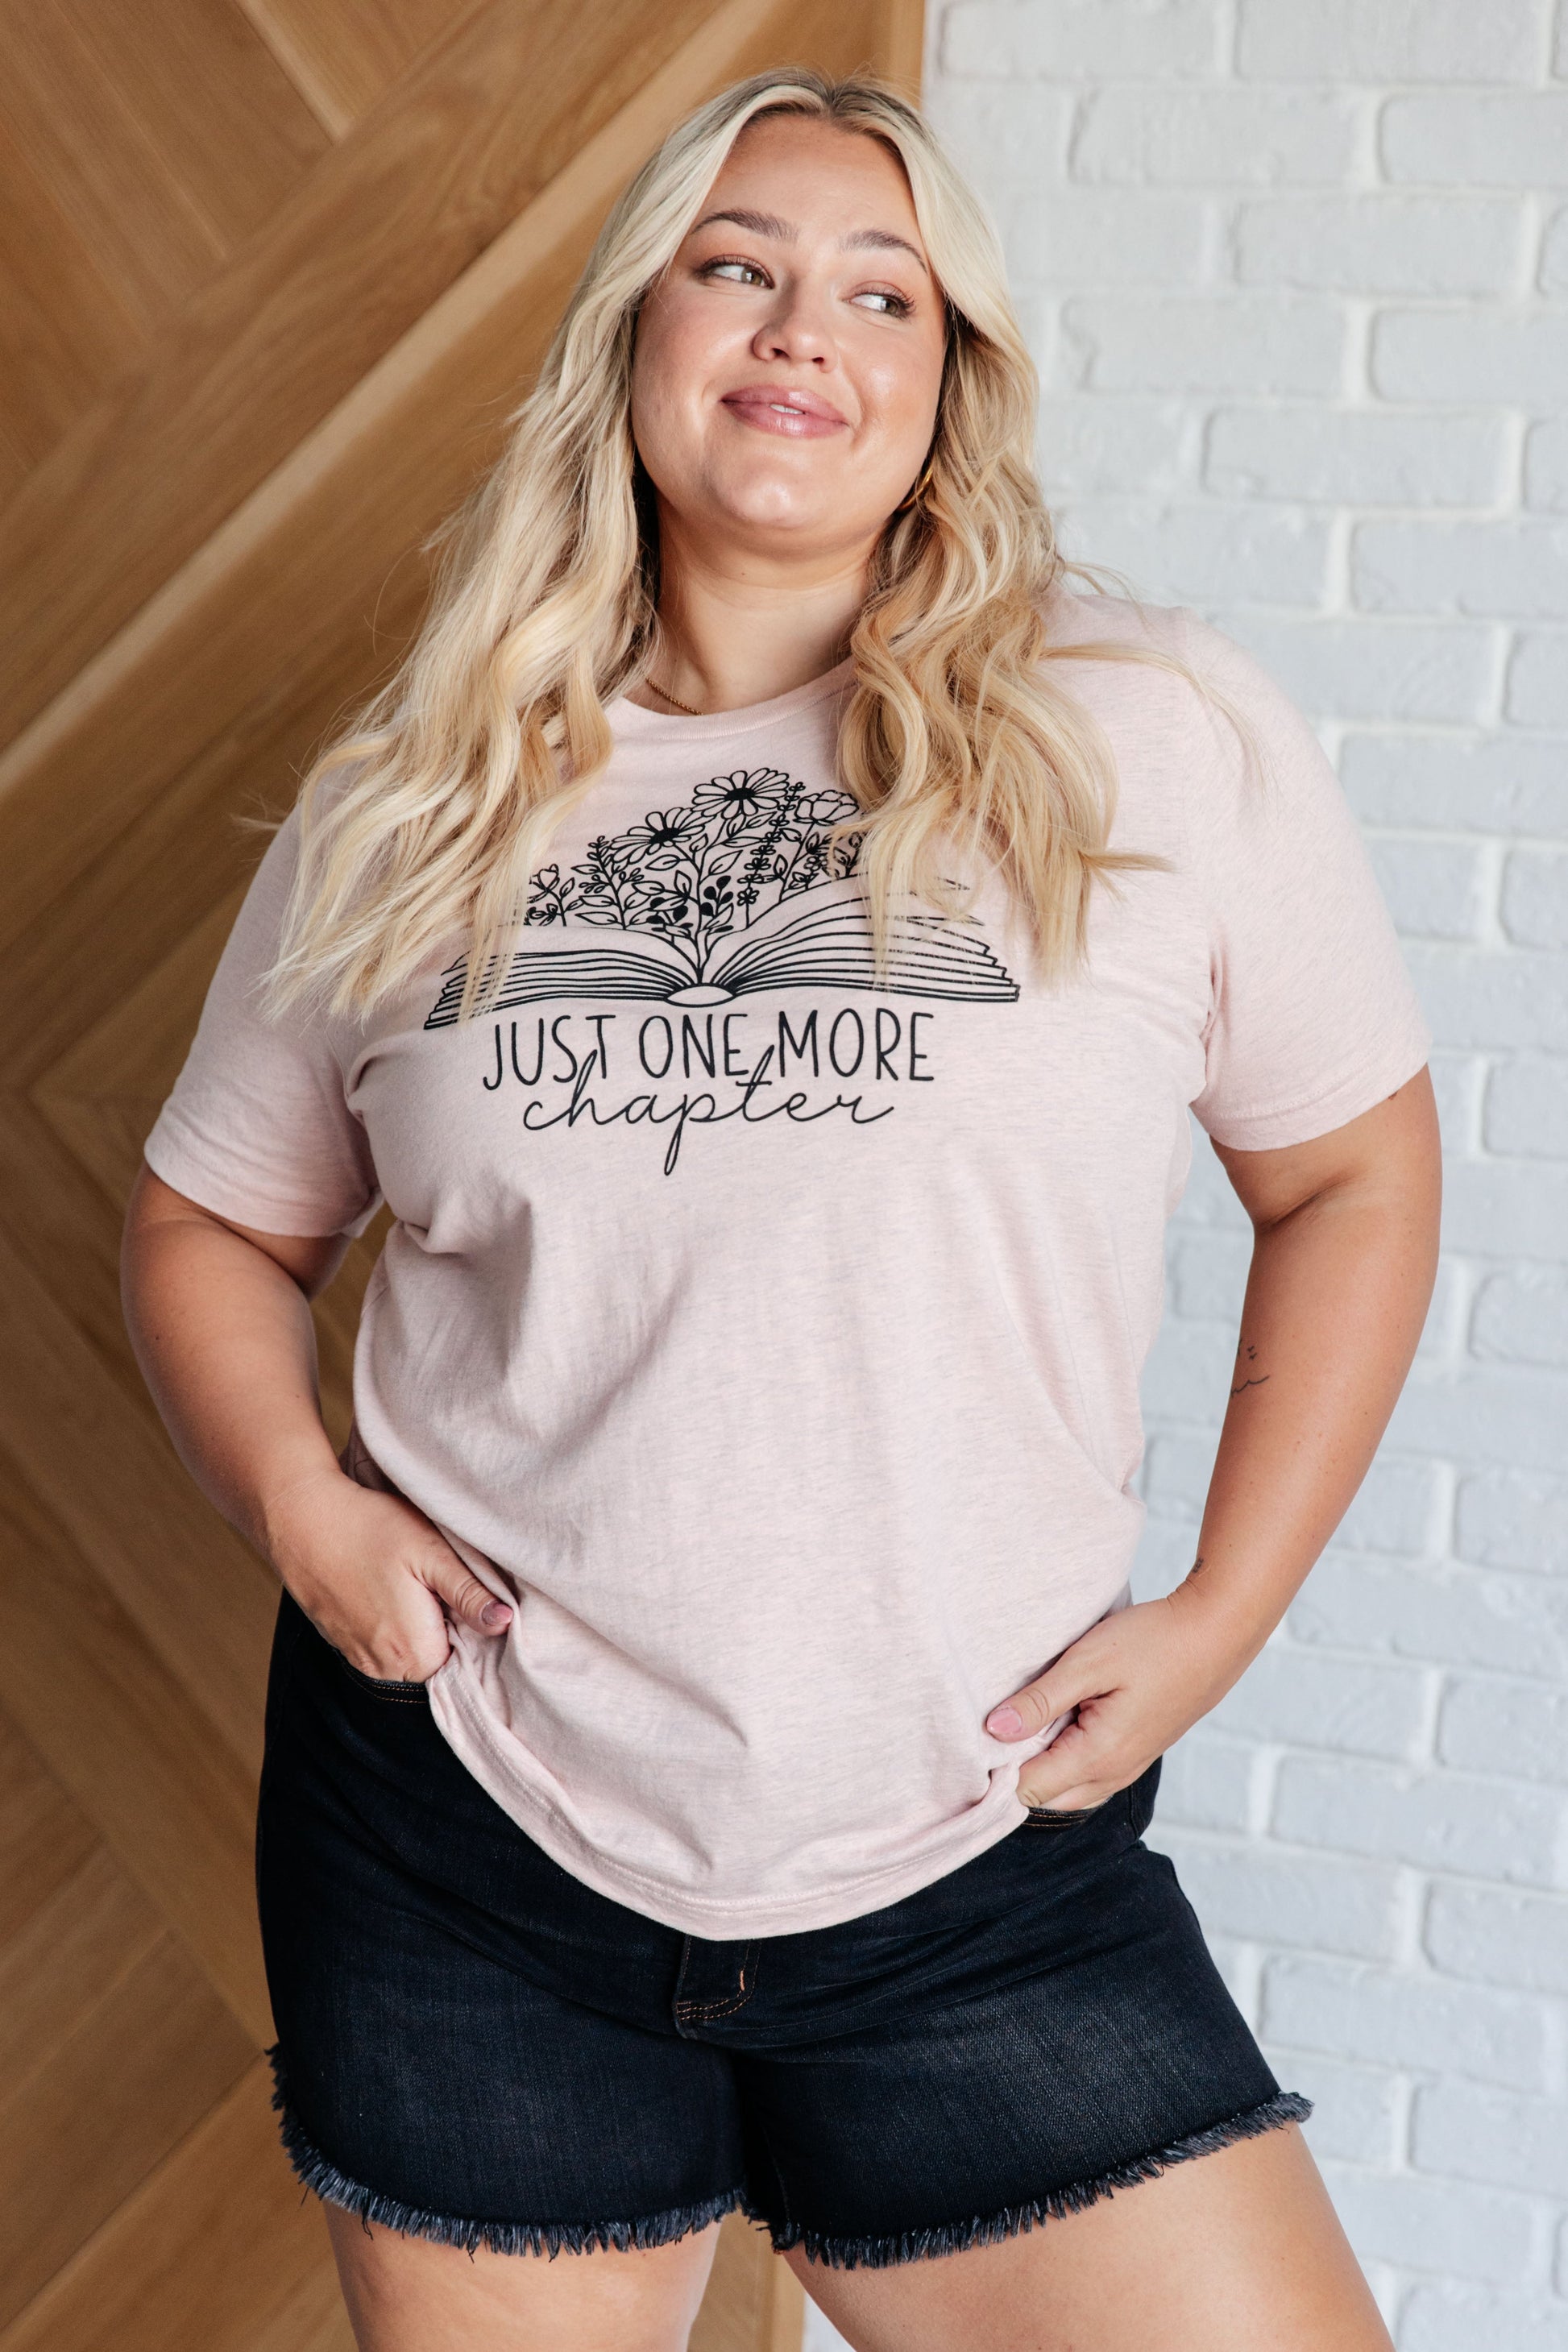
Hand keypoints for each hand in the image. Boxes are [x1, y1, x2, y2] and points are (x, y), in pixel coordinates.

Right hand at [262, 1465, 510, 1683]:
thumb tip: (505, 1623)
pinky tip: (389, 1587)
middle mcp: (386, 1670)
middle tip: (437, 1578)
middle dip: (449, 1625)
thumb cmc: (369, 1528)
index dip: (474, 1623)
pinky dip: (396, 1623)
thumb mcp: (430, 1553)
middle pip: (442, 1658)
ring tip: (411, 1581)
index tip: (465, 1589)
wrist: (300, 1519)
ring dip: (422, 1625)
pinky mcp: (346, 1646)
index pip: (470, 1657)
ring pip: (415, 1653)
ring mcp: (362, 1661)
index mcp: (414, 1654)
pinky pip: (388, 1647)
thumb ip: (469, 1594)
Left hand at [985, 1581, 1258, 1811]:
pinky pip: (1087, 1774)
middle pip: (1043, 1798)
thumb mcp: (1088, 1662)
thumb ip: (1039, 1701)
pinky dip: (1065, 1756)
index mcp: (1098, 1757)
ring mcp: (1128, 1767)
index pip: (1026, 1790)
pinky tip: (1061, 1717)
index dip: (997, 1766)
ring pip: (1066, 1789)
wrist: (1216, 1634)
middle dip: (1016, 1768)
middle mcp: (1113, 1775)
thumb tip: (993, 1731)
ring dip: (1042, 1761)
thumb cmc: (1153, 1642)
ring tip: (1031, 1715)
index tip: (983, 1731)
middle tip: (1004, 1720)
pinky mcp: (1135, 1753)